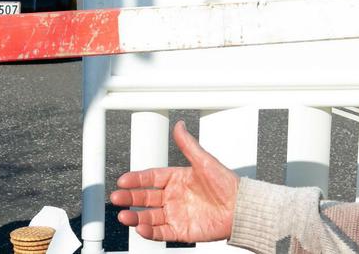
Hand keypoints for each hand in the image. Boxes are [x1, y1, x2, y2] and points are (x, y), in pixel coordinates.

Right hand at [109, 121, 238, 242]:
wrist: (241, 208)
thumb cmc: (227, 184)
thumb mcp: (205, 161)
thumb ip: (188, 145)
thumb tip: (179, 125)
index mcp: (176, 179)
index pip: (150, 178)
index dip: (136, 179)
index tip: (123, 180)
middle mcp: (173, 197)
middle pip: (145, 198)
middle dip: (129, 198)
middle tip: (117, 198)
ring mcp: (176, 214)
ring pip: (149, 216)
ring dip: (135, 217)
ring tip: (124, 216)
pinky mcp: (181, 231)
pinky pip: (161, 232)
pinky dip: (150, 232)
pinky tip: (141, 228)